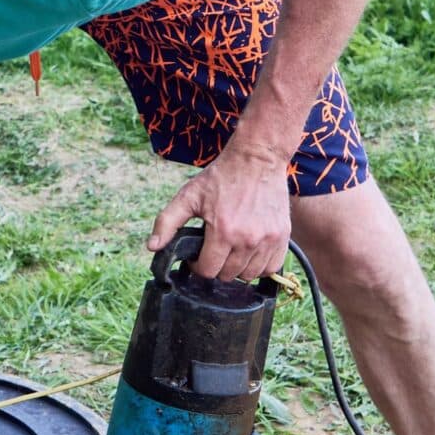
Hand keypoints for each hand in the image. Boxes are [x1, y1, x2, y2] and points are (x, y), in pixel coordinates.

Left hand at [148, 143, 289, 279]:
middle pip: (228, 275)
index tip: (199, 256)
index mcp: (223, 231)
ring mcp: (268, 239)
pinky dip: (260, 266)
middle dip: (217, 266)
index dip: (199, 266)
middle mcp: (247, 240)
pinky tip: (251, 252)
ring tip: (232, 250)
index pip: (208, 271)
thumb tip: (152, 246)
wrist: (257, 159)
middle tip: (215, 249)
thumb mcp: (189, 195)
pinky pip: (272, 267)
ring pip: (250, 275)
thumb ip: (167, 222)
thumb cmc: (222, 176)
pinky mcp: (282, 236)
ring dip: (238, 268)